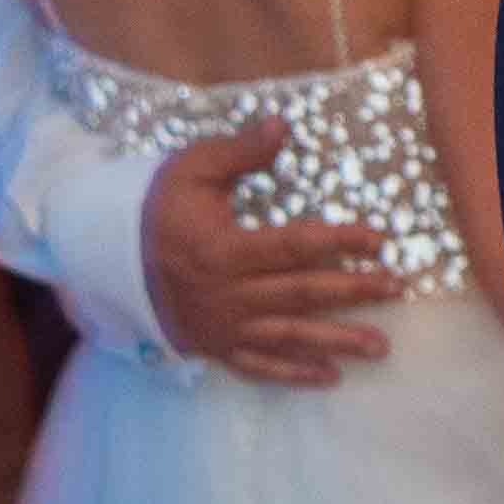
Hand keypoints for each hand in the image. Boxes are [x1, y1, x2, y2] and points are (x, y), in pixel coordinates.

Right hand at [139, 116, 398, 384]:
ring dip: (337, 342)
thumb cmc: (157, 208)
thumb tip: (283, 126)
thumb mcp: (191, 169)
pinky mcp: (216, 347)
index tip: (379, 238)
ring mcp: (223, 327)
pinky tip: (330, 377)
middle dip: (353, 292)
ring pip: (288, 335)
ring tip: (380, 346)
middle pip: (301, 293)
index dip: (340, 242)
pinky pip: (260, 366)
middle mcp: (227, 294)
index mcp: (223, 250)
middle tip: (396, 288)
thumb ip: (239, 152)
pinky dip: (294, 373)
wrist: (106, 259)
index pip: (294, 246)